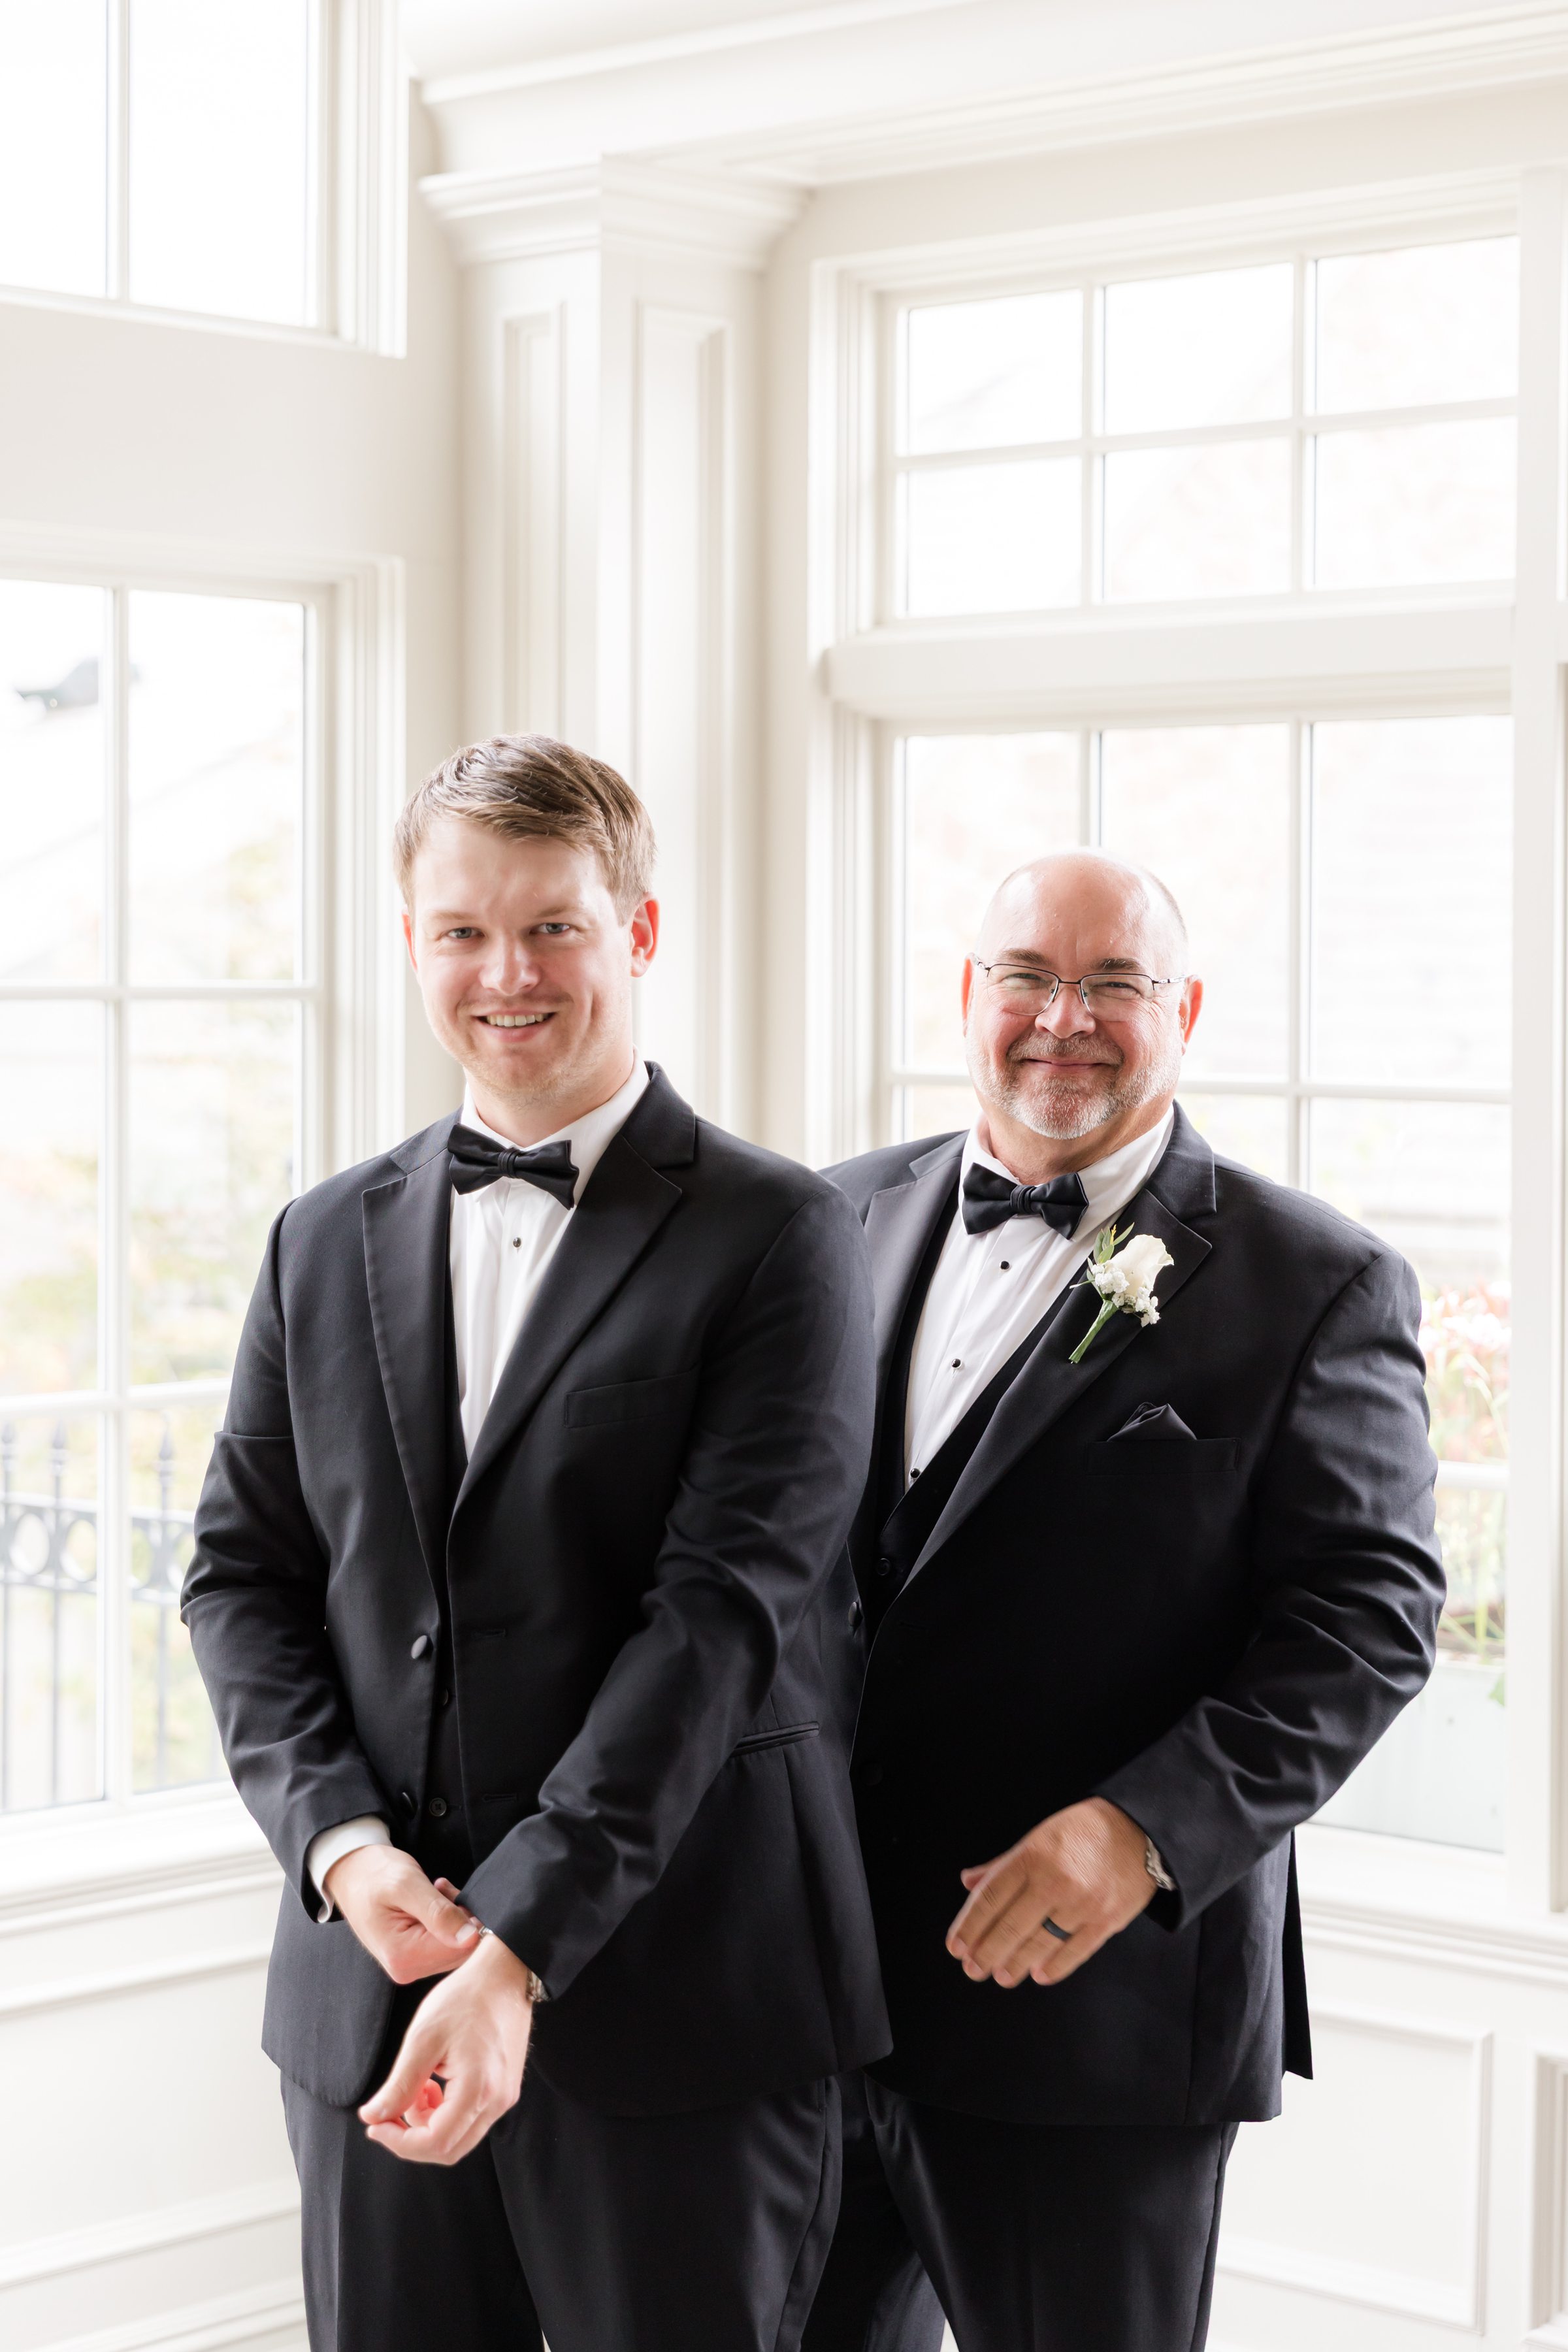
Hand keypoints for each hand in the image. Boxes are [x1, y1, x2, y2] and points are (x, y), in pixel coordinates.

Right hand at [323, 1844, 481, 1984]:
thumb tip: (470, 1938)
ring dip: (453, 1916)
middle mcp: (407, 1969)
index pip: (460, 1949)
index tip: (451, 1893)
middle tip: (441, 1889)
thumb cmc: (373, 1874)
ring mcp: (410, 1964)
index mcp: (403, 1957)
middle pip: (460, 1951)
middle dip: (461, 1917)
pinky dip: (446, 1919)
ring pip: (455, 1946)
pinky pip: (445, 1942)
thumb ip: (438, 1913)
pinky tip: (433, 1901)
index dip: (470, 1920)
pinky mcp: (414, 1955)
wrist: (351, 1872)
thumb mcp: (407, 1884)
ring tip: (434, 1892)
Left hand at [358, 1929, 535, 2164]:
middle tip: (390, 2110)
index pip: (435, 2143)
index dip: (399, 2142)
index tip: (375, 2124)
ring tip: (416, 2089)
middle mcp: (497, 2102)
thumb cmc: (465, 1998)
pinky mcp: (505, 2089)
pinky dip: (445, 2114)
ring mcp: (504, 2097)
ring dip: (428, 2125)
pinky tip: (434, 2085)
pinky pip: (471, 2120)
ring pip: (459, 2137)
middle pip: (448, 2149)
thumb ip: (399, 2085)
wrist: (506, 1974)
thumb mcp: (423, 2038)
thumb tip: (373, 2117)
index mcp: (478, 2090)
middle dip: (412, 2137)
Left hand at [946, 1797, 1154, 1988]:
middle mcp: (1055, 1881)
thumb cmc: (1080, 1832)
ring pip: (1040, 1943)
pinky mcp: (1106, 1921)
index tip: (955, 1946)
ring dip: (1016, 1964)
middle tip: (973, 1969)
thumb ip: (1002, 1864)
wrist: (1138, 1830)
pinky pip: (1075, 1951)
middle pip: (1011, 1926)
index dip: (970, 1925)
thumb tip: (968, 1883)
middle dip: (987, 1952)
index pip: (991, 1897)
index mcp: (1033, 1856)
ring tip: (1002, 1976)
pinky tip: (1038, 1974)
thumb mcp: (1037, 1837)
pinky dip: (1054, 1966)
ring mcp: (1082, 1904)